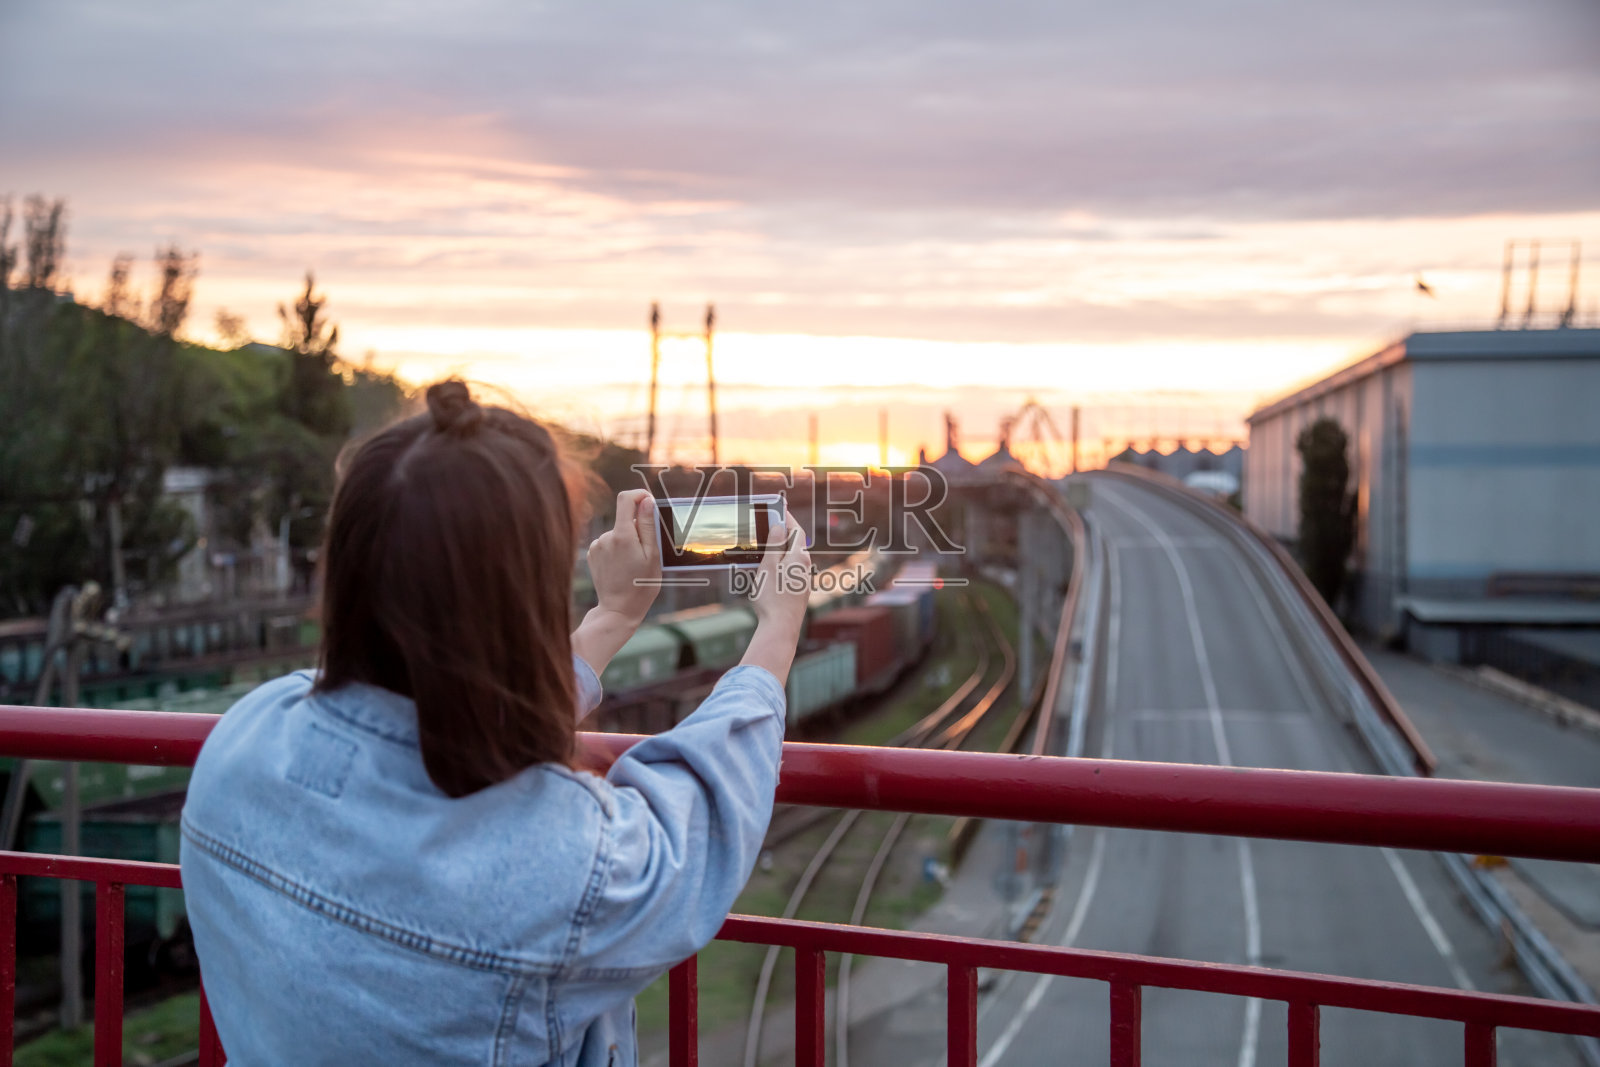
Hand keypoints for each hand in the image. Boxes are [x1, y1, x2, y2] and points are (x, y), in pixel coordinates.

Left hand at [588, 490, 660, 626]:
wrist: (618, 610)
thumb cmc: (641, 586)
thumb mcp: (652, 556)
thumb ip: (648, 526)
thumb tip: (647, 501)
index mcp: (622, 535)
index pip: (626, 499)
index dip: (639, 495)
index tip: (649, 501)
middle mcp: (605, 537)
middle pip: (625, 519)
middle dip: (638, 529)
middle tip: (646, 554)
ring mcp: (596, 546)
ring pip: (618, 532)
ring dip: (628, 541)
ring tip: (632, 565)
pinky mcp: (592, 554)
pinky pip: (609, 543)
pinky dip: (617, 549)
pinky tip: (621, 567)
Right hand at [749, 514, 810, 635]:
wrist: (781, 627)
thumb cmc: (772, 597)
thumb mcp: (769, 565)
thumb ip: (775, 544)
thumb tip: (780, 525)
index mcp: (799, 557)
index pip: (795, 530)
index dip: (787, 517)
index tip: (779, 507)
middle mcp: (805, 567)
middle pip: (794, 544)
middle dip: (782, 534)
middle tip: (769, 525)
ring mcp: (802, 581)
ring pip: (791, 559)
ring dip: (780, 551)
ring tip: (765, 548)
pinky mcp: (798, 593)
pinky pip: (789, 572)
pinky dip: (780, 566)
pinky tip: (769, 571)